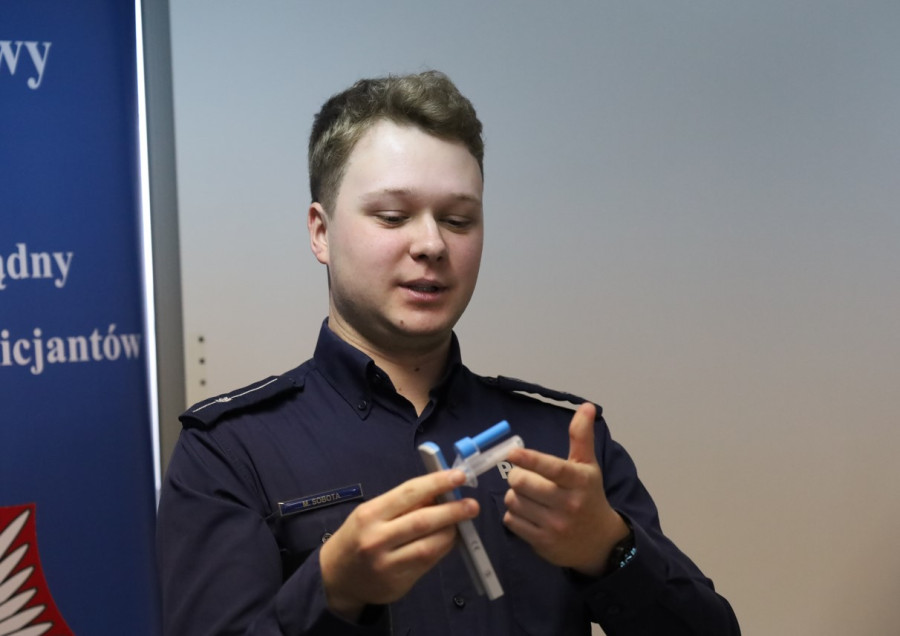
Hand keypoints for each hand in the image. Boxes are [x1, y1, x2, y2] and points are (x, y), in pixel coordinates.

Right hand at [319, 469, 478, 619]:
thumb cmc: (357, 538)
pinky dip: (443, 549)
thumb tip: (439, 493)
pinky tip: (449, 540)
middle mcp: (377, 539)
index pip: (409, 493)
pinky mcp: (398, 582)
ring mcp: (388, 563)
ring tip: (462, 523)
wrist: (335, 578)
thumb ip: (402, 506)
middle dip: (452, 511)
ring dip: (451, 532)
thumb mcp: (371, 514)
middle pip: (423, 521)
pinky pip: (428, 562)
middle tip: (472, 505)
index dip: (437, 482)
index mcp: (370, 514)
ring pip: (430, 545)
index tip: (458, 476)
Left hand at [503, 402, 628, 575]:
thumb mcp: (588, 467)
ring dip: (514, 495)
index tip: (512, 452)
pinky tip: (527, 513)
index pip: (553, 468)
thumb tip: (586, 406)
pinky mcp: (542, 543)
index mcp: (579, 481)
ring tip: (527, 495)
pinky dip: (513, 515)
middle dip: (516, 476)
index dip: (530, 459)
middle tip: (520, 475)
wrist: (599, 542)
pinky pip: (512, 522)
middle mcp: (568, 504)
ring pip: (514, 502)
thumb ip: (582, 437)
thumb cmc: (589, 496)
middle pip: (523, 483)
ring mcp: (555, 526)